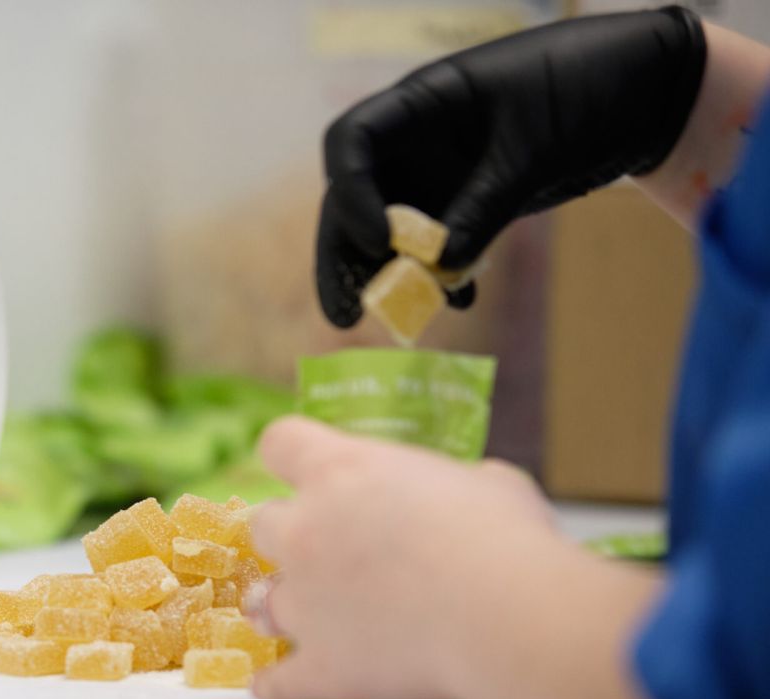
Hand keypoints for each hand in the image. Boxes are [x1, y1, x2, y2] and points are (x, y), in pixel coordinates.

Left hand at [248, 417, 557, 698]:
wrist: (505, 619)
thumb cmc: (506, 539)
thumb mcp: (491, 485)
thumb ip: (456, 486)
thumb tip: (469, 493)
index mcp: (340, 472)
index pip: (282, 443)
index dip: (293, 457)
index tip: (308, 471)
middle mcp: (304, 533)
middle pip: (263, 526)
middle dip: (290, 537)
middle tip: (328, 552)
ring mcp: (303, 604)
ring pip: (260, 603)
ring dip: (282, 607)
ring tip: (310, 618)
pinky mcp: (319, 668)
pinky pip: (276, 682)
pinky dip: (278, 685)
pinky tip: (276, 686)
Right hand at [316, 6, 706, 326]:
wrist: (645, 88)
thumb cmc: (586, 87)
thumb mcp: (533, 148)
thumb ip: (485, 205)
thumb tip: (442, 267)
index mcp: (423, 103)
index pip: (352, 141)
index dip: (351, 191)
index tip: (379, 239)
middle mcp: (418, 140)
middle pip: (356, 197)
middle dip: (345, 256)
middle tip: (345, 315)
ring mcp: (441, 172)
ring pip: (391, 230)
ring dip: (389, 275)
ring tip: (393, 320)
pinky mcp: (470, 201)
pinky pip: (439, 244)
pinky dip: (442, 274)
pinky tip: (461, 300)